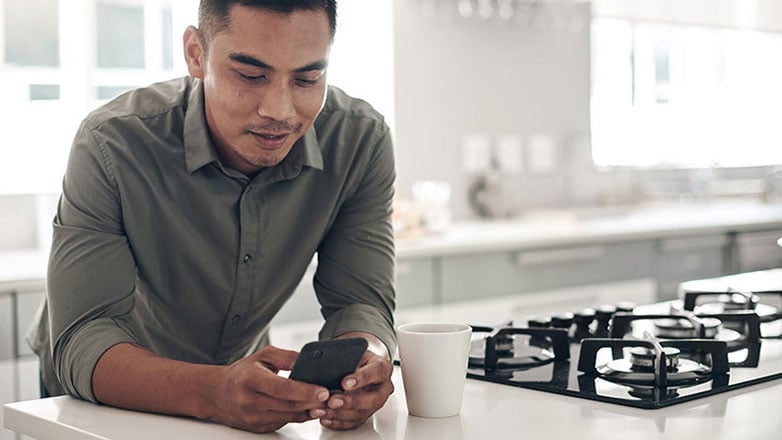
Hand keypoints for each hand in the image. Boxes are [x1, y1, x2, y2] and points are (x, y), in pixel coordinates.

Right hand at [208, 345, 329, 432]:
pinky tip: (308, 409)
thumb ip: (287, 357)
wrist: (218, 393)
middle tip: (332, 398)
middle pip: (288, 405)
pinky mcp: (256, 428)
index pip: (282, 388)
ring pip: (288, 417)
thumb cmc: (243, 372)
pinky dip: (298, 417)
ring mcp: (251, 418)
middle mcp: (248, 401)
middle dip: (312, 402)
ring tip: (325, 404)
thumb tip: (309, 361)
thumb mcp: (263, 356)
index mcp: (250, 379)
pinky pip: (283, 423)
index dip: (305, 391)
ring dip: (308, 412)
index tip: (323, 391)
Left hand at [311, 345, 393, 429]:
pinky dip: (338, 422)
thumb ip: (344, 358)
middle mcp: (383, 387)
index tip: (344, 383)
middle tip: (332, 401)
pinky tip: (326, 418)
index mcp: (382, 368)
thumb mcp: (351, 352)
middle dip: (350, 402)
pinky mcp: (366, 415)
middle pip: (372, 399)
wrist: (358, 365)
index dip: (361, 378)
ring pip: (361, 413)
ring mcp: (375, 403)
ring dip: (340, 414)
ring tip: (322, 410)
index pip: (377, 372)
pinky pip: (353, 423)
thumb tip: (326, 364)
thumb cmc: (355, 358)